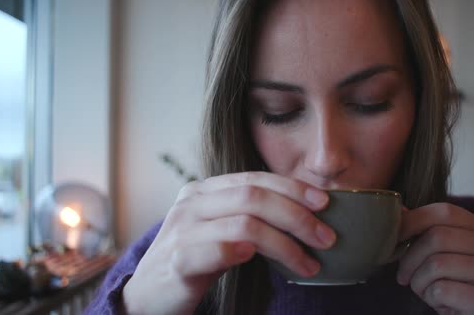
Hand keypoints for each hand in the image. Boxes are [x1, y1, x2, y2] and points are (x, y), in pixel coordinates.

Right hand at [122, 172, 335, 314]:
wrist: (147, 295)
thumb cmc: (193, 261)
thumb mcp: (219, 230)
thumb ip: (248, 216)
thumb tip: (303, 214)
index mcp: (205, 191)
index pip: (255, 179)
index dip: (293, 188)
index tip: (324, 203)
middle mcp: (192, 203)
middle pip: (253, 197)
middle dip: (297, 215)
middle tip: (325, 237)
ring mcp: (182, 230)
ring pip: (245, 224)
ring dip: (285, 245)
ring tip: (309, 264)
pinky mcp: (178, 260)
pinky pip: (218, 251)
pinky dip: (243, 253)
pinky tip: (261, 262)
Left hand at [397, 203, 473, 314]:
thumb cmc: (452, 285)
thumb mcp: (438, 254)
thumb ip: (423, 230)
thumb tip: (398, 210)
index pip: (444, 211)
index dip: (412, 221)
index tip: (394, 237)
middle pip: (437, 237)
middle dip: (410, 258)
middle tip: (403, 276)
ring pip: (437, 264)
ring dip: (418, 281)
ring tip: (425, 290)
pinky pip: (441, 290)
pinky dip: (430, 298)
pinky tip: (441, 303)